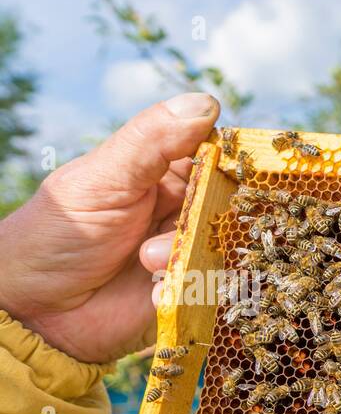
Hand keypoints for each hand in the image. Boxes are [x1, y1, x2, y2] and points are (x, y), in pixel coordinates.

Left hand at [0, 92, 220, 364]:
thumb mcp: (104, 178)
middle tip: (172, 225)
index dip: (229, 162)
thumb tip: (206, 102)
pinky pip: (215, 286)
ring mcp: (187, 252)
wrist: (37, 311)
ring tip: (144, 262)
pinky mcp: (190, 291)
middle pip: (227, 205)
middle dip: (204, 217)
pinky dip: (191, 285)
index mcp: (162, 173)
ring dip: (187, 253)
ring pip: (223, 246)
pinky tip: (156, 289)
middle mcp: (181, 210)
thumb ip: (152, 141)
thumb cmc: (59, 234)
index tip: (227, 173)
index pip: (215, 157)